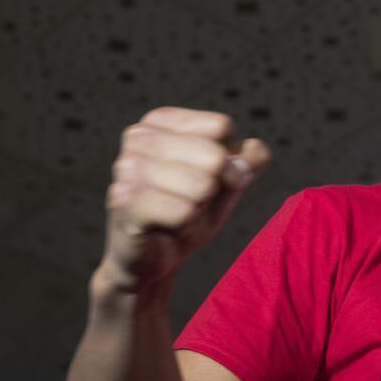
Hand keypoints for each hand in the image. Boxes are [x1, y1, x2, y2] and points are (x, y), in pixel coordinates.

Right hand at [99, 107, 270, 291]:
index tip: (209, 180)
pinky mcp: (123, 201)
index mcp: (161, 122)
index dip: (229, 162)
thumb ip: (247, 163)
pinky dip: (185, 224)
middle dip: (214, 188)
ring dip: (197, 208)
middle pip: (214, 156)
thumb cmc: (185, 215)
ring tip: (175, 214)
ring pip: (201, 185)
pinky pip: (183, 211)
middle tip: (191, 203)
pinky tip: (165, 227)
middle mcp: (138, 136)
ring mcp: (127, 167)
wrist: (150, 258)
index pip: (221, 127)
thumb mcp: (223, 186)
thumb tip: (257, 148)